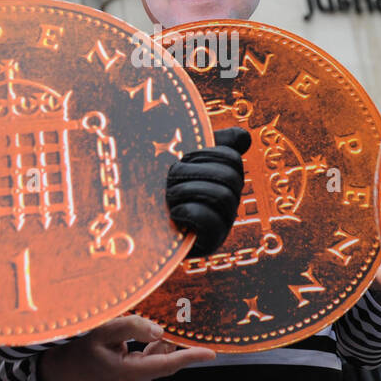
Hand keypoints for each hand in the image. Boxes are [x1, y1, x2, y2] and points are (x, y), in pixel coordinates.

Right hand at [37, 315, 215, 380]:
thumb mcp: (102, 330)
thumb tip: (161, 330)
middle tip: (158, 320)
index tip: (211, 353)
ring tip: (130, 334)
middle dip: (165, 340)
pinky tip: (130, 344)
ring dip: (153, 345)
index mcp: (128, 373)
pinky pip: (147, 365)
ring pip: (155, 361)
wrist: (60, 371)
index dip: (190, 357)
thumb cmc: (78, 348)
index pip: (167, 364)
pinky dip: (147, 352)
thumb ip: (133, 327)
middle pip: (162, 359)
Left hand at [166, 127, 250, 256]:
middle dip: (193, 172)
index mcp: (224, 180)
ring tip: (168, 196)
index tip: (182, 158)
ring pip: (222, 196)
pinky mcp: (210, 243)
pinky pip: (212, 222)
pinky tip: (173, 213)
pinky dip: (189, 212)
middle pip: (230, 176)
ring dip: (186, 190)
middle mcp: (229, 203)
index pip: (232, 158)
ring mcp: (223, 224)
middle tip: (169, 179)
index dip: (205, 153)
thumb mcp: (182, 160)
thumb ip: (210, 143)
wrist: (136, 222)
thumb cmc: (157, 187)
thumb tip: (244, 137)